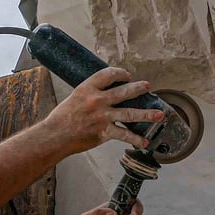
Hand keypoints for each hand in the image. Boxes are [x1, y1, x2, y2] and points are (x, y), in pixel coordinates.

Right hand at [44, 67, 163, 154]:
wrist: (55, 135)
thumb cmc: (63, 116)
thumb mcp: (76, 96)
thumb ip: (92, 93)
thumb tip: (107, 90)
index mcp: (88, 87)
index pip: (109, 74)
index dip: (121, 73)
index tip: (127, 76)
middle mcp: (97, 100)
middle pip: (124, 91)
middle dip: (139, 88)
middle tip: (148, 86)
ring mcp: (102, 117)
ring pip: (129, 113)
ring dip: (146, 114)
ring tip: (159, 114)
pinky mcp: (103, 132)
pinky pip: (123, 135)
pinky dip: (135, 138)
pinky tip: (144, 141)